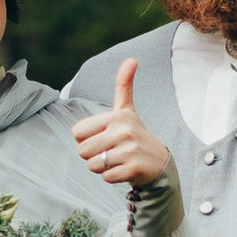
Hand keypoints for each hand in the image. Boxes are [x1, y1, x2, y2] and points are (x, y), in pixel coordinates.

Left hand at [71, 58, 171, 187]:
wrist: (159, 162)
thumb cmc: (134, 134)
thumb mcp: (127, 110)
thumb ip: (124, 85)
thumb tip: (132, 59)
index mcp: (116, 116)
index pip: (77, 132)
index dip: (86, 138)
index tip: (104, 137)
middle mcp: (123, 131)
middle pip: (82, 151)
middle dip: (92, 155)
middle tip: (110, 151)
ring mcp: (129, 151)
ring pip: (93, 165)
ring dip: (102, 167)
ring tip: (117, 160)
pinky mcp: (133, 169)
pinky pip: (106, 177)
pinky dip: (112, 177)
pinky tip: (124, 169)